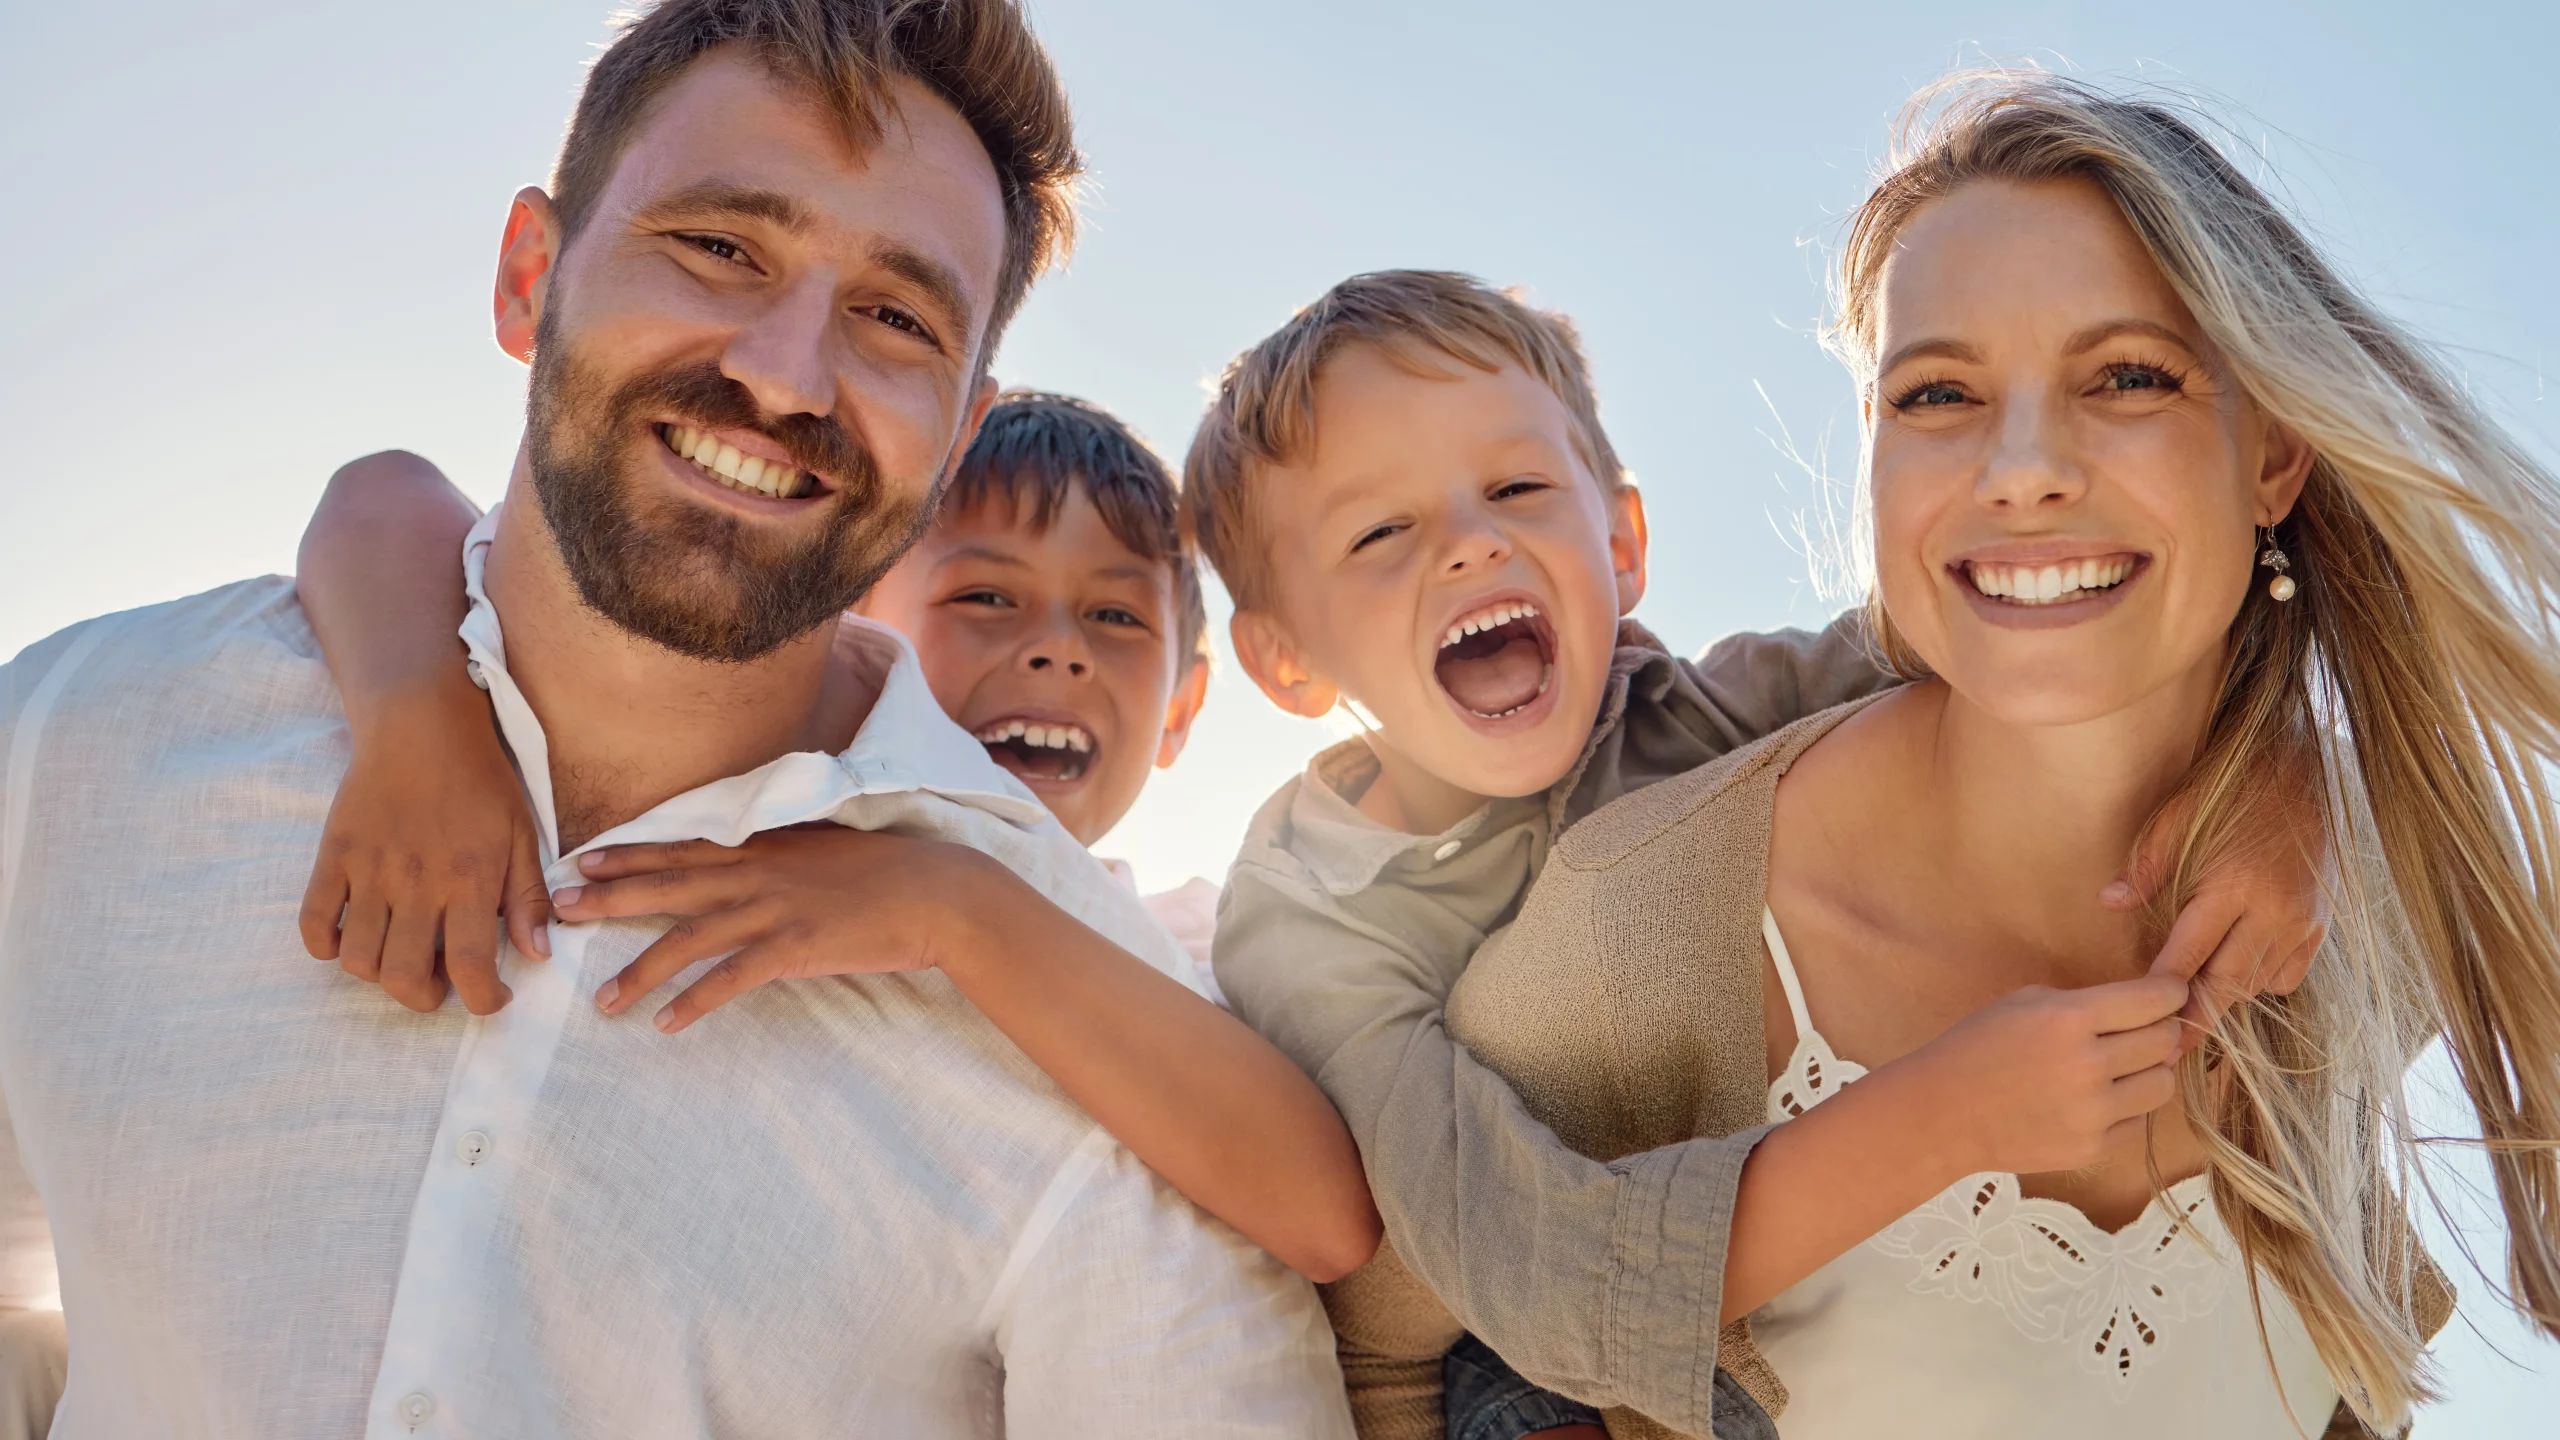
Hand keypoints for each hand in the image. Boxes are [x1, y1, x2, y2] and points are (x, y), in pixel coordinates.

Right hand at [299, 673, 548, 1013]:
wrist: (421, 725)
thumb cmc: (480, 780)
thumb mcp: (522, 834)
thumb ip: (527, 898)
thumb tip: (537, 955)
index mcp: (470, 879)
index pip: (473, 967)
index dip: (483, 1001)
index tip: (491, 999)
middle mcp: (417, 883)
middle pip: (405, 977)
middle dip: (426, 997)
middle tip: (441, 981)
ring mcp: (368, 871)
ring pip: (358, 960)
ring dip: (380, 975)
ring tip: (402, 957)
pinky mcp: (333, 856)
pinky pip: (313, 922)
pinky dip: (326, 946)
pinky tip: (352, 937)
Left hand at [553, 826, 1010, 1032]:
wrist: (937, 892)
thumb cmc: (886, 873)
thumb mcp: (823, 849)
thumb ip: (779, 855)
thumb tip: (747, 863)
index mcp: (763, 846)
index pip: (682, 848)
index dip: (629, 855)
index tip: (581, 862)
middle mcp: (759, 872)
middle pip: (669, 886)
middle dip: (610, 899)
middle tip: (558, 911)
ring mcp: (775, 909)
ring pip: (690, 939)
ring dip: (642, 971)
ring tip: (603, 1002)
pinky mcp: (795, 947)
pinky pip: (732, 979)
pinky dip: (697, 1002)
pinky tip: (667, 1024)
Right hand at [1901, 976, 2187, 1177]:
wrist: (1941, 1113)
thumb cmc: (1977, 1048)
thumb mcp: (2024, 1002)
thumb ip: (2085, 1003)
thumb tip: (2145, 1013)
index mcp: (2068, 1018)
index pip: (2152, 1000)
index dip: (2172, 993)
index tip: (2173, 994)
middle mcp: (2087, 1064)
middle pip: (2165, 1042)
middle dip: (2163, 1030)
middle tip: (2148, 1030)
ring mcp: (2092, 1112)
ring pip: (2162, 1085)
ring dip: (2152, 1072)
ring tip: (2127, 1068)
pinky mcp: (2091, 1148)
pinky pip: (2138, 1122)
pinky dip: (2127, 1108)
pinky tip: (2098, 1099)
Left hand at [2105, 763, 2328, 1046]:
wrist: (2309, 775)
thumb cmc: (2233, 792)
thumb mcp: (2180, 817)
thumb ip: (2147, 865)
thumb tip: (2109, 903)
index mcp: (2234, 886)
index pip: (2189, 953)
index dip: (2163, 990)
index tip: (2142, 1018)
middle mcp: (2274, 912)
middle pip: (2227, 983)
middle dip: (2196, 1016)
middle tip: (2165, 1048)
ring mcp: (2303, 924)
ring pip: (2256, 984)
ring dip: (2223, 998)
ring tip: (2189, 1014)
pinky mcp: (2321, 928)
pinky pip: (2285, 976)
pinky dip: (2258, 982)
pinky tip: (2233, 972)